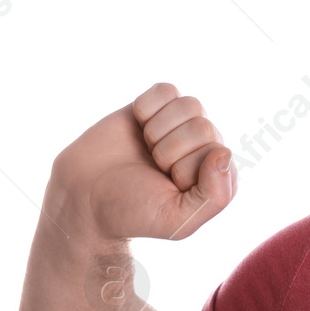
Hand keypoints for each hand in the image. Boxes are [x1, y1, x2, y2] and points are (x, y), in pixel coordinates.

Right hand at [48, 83, 236, 241]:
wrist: (85, 197)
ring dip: (158, 130)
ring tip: (146, 149)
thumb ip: (214, 196)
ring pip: (189, 105)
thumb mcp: (177, 220)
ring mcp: (182, 125)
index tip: (167, 184)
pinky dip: (146, 108)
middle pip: (202, 126)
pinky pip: (166, 90)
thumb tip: (224, 154)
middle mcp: (206, 146)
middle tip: (153, 168)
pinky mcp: (157, 107)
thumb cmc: (133, 212)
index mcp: (219, 175)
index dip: (184, 169)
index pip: (216, 152)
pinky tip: (138, 127)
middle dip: (168, 151)